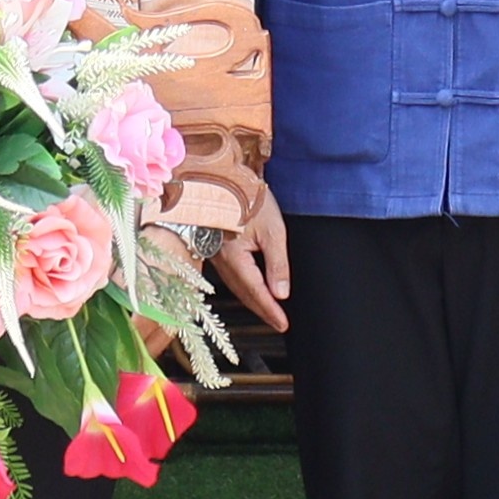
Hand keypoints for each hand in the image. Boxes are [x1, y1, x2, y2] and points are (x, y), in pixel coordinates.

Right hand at [215, 183, 291, 330]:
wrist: (218, 174)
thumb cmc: (245, 197)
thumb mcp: (271, 229)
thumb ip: (277, 264)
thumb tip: (281, 293)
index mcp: (234, 258)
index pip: (256, 292)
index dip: (271, 310)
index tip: (283, 324)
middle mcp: (221, 261)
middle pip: (243, 294)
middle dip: (262, 310)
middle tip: (279, 323)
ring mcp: (215, 255)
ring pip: (236, 286)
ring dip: (253, 301)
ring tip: (269, 311)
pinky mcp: (215, 247)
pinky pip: (231, 275)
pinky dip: (244, 287)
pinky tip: (252, 288)